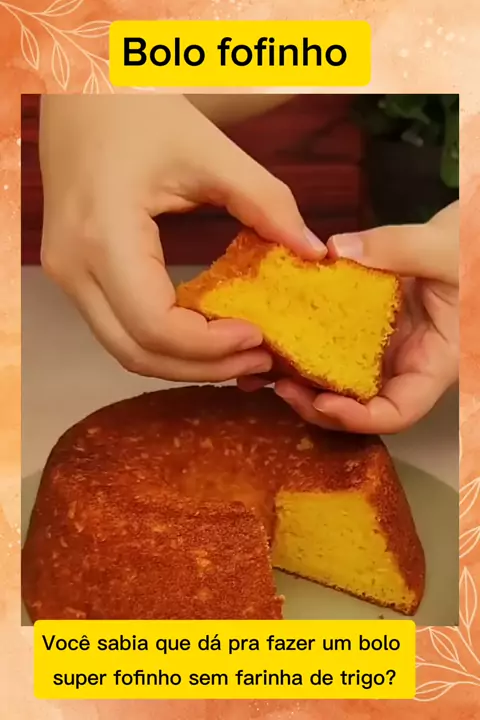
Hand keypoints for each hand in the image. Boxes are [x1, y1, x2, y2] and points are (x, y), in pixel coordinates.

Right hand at [40, 95, 324, 381]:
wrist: (83, 94)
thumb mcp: (210, 152)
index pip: (155, 325)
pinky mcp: (76, 277)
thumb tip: (314, 253)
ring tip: (240, 353)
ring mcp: (67, 276)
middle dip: (204, 368)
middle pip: (138, 353)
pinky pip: (122, 329)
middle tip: (259, 360)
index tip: (260, 338)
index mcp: (102, 235)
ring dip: (186, 363)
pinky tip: (208, 332)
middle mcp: (73, 267)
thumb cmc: (140, 112)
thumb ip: (267, 203)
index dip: (211, 347)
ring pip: (126, 351)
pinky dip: (167, 344)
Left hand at [239, 202, 458, 433]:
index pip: (397, 413)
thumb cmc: (469, 253)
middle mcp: (402, 366)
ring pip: (337, 380)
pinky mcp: (361, 331)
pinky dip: (302, 345)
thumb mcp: (445, 250)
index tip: (323, 402)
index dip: (359, 418)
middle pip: (358, 406)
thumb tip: (337, 250)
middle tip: (280, 385)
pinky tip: (275, 334)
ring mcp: (380, 350)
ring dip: (300, 379)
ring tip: (266, 364)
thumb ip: (398, 248)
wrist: (461, 242)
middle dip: (316, 405)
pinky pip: (329, 345)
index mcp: (432, 364)